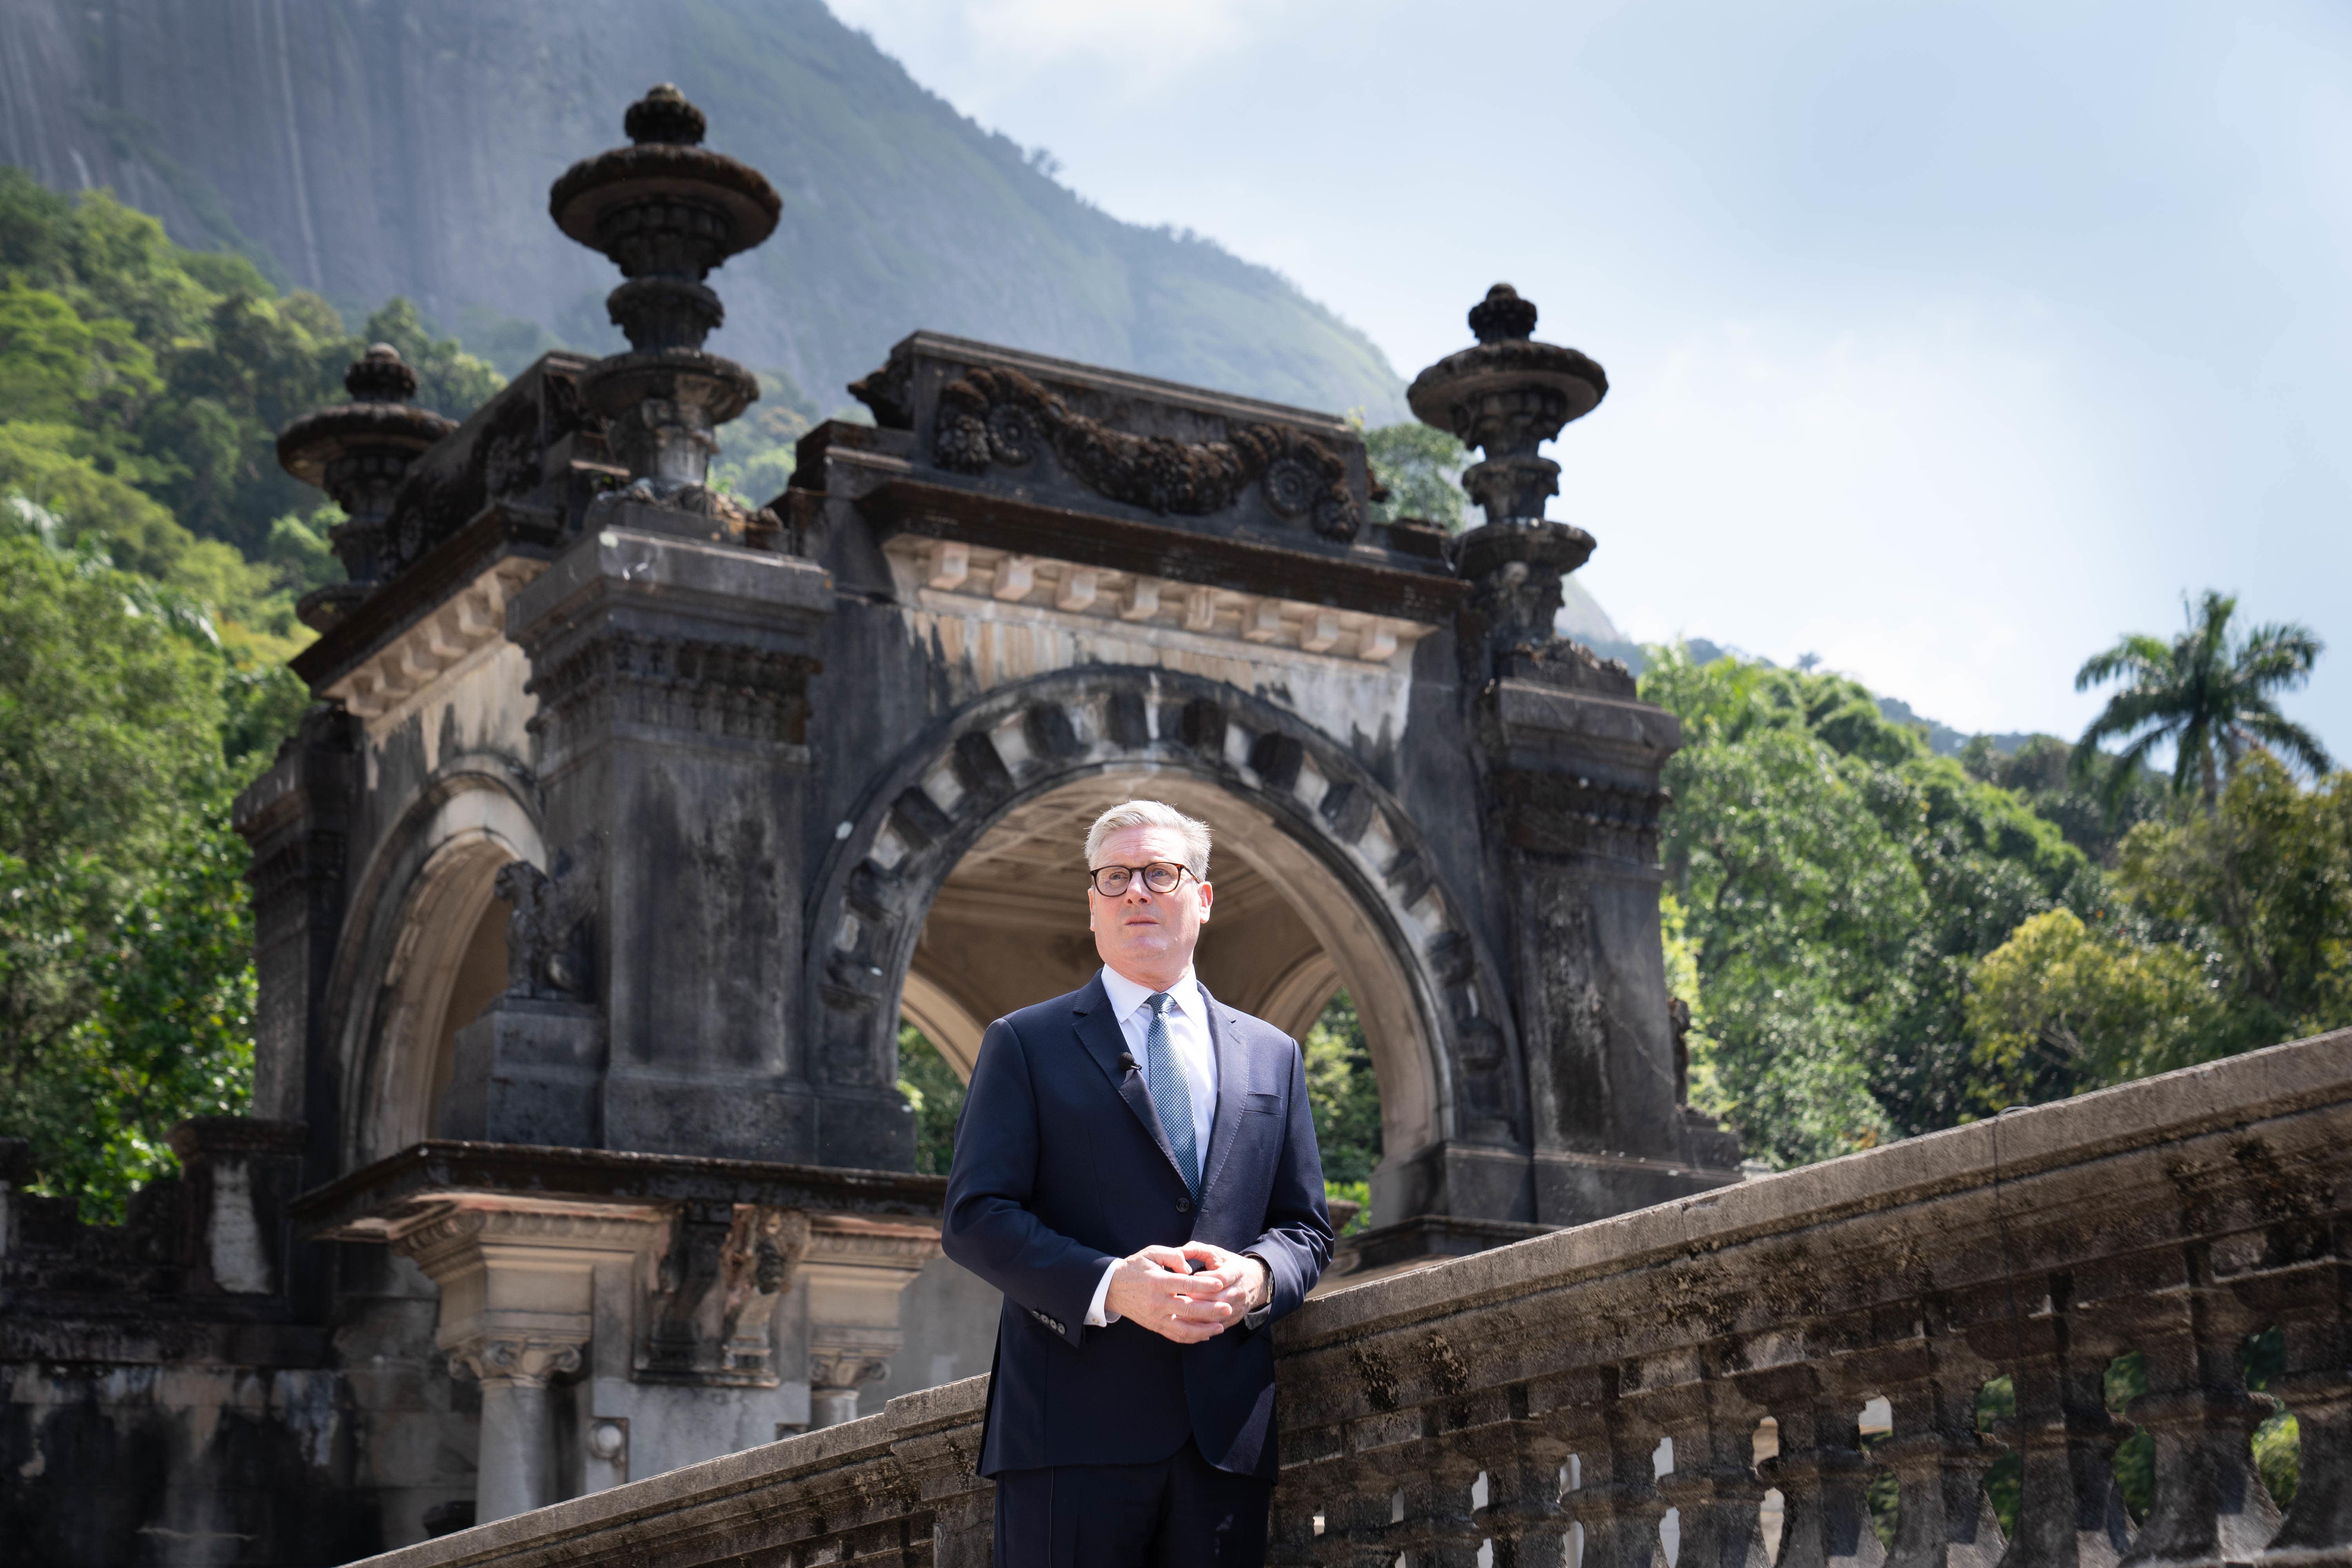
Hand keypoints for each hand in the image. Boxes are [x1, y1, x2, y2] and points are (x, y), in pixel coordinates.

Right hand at [1102, 1245, 1240, 1342]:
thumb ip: (1173, 1256)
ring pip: (1184, 1329)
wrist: (1112, 1288)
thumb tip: (1189, 1268)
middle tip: (1228, 1308)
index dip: (1204, 1284)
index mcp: (1158, 1282)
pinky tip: (1206, 1335)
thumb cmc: (1135, 1268)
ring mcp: (1156, 1317)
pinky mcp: (1155, 1326)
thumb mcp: (1151, 1253)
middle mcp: (1158, 1302)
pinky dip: (1192, 1338)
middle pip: (1188, 1309)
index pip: (1185, 1285)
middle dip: (1211, 1310)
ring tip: (1221, 1327)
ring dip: (1204, 1330)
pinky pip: (1175, 1336)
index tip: (1220, 1283)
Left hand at [1178, 1240, 1269, 1317]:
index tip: (1186, 1279)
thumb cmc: (1229, 1264)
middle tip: (1178, 1298)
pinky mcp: (1235, 1318)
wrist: (1255, 1281)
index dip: (1203, 1280)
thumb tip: (1178, 1252)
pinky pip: (1218, 1325)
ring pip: (1217, 1315)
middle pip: (1218, 1299)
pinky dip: (1203, 1326)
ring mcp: (1238, 1306)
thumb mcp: (1216, 1253)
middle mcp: (1239, 1291)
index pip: (1220, 1278)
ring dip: (1199, 1315)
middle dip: (1198, 1299)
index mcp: (1236, 1272)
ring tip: (1180, 1311)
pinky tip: (1189, 1322)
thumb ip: (1197, 1250)